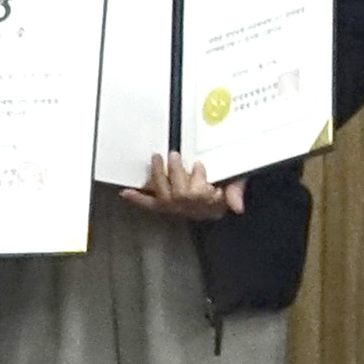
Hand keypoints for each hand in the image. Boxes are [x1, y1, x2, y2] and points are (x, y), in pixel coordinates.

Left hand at [127, 152, 244, 223]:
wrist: (219, 197)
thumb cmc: (228, 184)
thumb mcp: (237, 182)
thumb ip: (236, 192)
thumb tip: (237, 207)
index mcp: (212, 203)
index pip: (201, 195)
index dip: (198, 179)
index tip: (199, 164)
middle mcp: (192, 208)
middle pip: (180, 193)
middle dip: (176, 173)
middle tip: (174, 155)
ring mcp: (177, 208)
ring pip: (164, 195)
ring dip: (158, 176)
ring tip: (157, 158)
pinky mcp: (165, 206)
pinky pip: (150, 205)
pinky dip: (138, 199)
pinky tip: (126, 192)